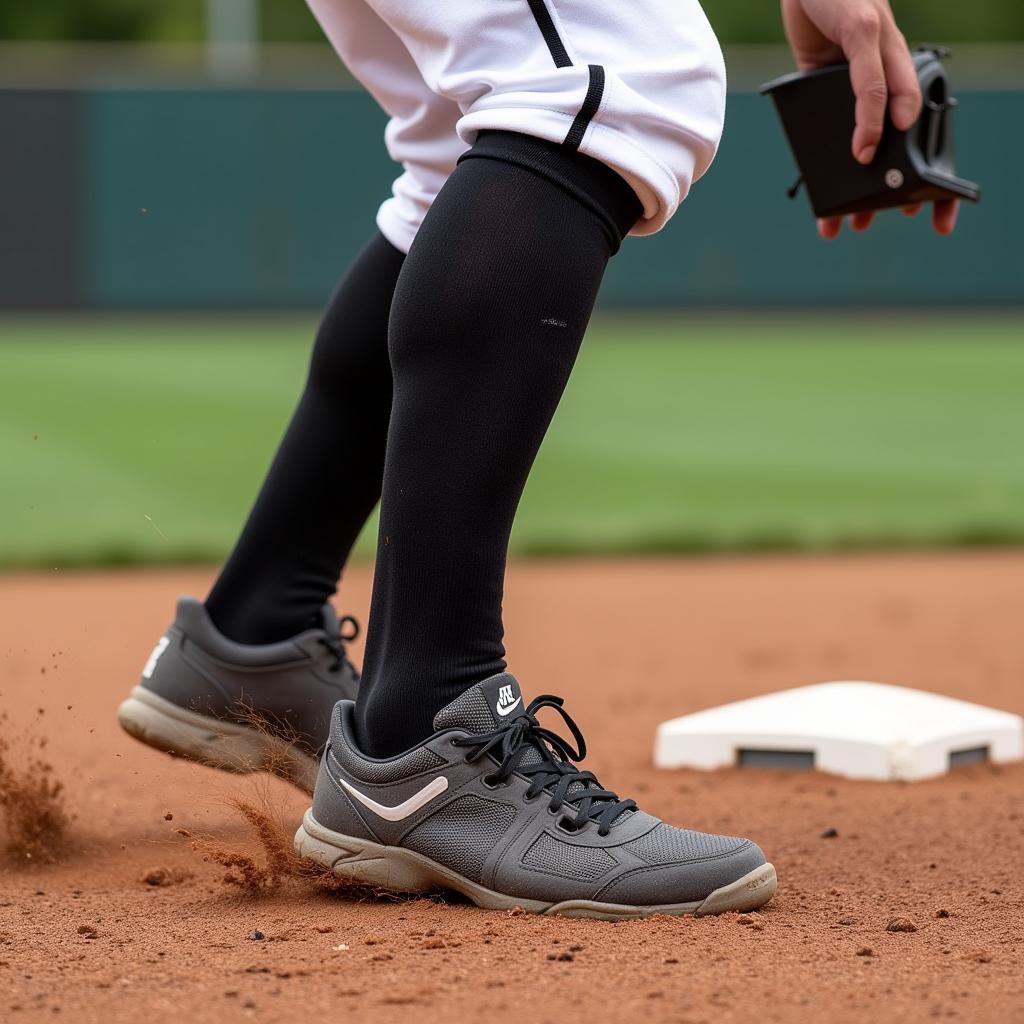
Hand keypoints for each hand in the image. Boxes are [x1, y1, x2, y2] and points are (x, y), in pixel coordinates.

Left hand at [780, 0, 958, 237]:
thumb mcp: (862, 34)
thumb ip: (872, 79)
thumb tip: (885, 128)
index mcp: (902, 71)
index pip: (915, 126)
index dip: (918, 165)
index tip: (911, 201)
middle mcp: (878, 86)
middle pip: (884, 149)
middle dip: (878, 191)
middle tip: (869, 223)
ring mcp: (846, 93)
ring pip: (850, 149)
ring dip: (842, 186)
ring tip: (839, 221)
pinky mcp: (817, 94)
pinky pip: (819, 137)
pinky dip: (816, 164)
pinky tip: (812, 187)